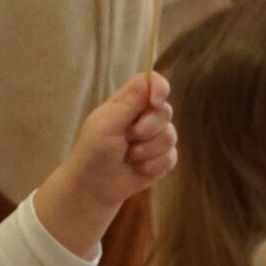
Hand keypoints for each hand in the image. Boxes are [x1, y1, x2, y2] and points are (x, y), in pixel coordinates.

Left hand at [36, 73, 175, 256]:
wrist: (94, 187)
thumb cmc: (93, 151)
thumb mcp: (107, 123)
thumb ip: (129, 102)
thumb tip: (149, 78)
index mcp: (129, 102)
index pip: (152, 82)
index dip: (159, 88)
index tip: (155, 101)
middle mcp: (145, 117)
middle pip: (165, 111)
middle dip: (147, 129)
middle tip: (127, 138)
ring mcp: (155, 138)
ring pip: (170, 136)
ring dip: (147, 150)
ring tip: (128, 156)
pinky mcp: (162, 159)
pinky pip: (171, 156)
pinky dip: (152, 165)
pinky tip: (138, 169)